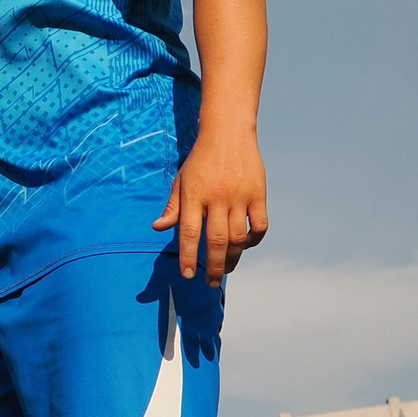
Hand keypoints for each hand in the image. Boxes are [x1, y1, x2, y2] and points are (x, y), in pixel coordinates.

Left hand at [153, 129, 267, 284]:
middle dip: (213, 267)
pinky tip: (245, 245)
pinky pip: (259, 225)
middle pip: (216, 241)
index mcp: (194, 195)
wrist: (228, 133)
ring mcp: (240, 196)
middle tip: (210, 283)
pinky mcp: (258, 194)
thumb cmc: (200, 159)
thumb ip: (173, 206)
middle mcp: (217, 198)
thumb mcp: (181, 180)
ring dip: (233, 258)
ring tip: (225, 269)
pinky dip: (254, 240)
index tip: (187, 275)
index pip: (188, 233)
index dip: (188, 257)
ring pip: (238, 237)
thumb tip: (158, 228)